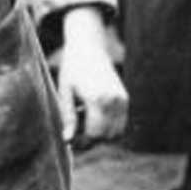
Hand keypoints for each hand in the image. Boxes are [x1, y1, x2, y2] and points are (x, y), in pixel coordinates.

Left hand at [55, 6, 127, 148]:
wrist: (89, 48)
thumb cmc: (72, 69)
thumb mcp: (65, 92)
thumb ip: (68, 117)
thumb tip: (68, 140)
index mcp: (97, 99)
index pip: (94, 134)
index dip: (81, 142)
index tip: (70, 141)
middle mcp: (114, 100)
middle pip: (106, 136)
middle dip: (91, 140)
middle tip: (75, 131)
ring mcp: (122, 100)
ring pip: (117, 133)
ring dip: (101, 134)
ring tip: (85, 120)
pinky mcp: (125, 98)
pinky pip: (121, 124)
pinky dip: (108, 126)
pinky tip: (94, 114)